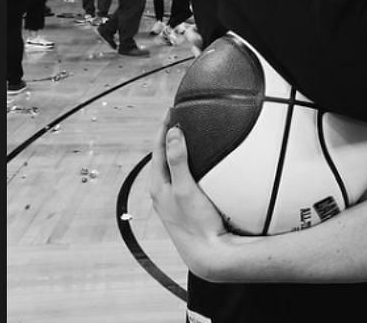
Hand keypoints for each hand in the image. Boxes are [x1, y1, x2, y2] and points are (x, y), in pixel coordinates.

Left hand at [149, 118, 232, 280]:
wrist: (208, 255)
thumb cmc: (196, 223)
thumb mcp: (185, 188)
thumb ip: (177, 161)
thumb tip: (172, 133)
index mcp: (157, 186)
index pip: (158, 149)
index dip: (163, 128)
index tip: (170, 110)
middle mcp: (161, 193)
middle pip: (162, 157)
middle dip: (168, 138)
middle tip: (177, 119)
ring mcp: (171, 201)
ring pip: (171, 169)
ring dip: (176, 152)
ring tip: (185, 137)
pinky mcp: (183, 208)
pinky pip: (181, 180)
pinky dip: (185, 167)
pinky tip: (195, 168)